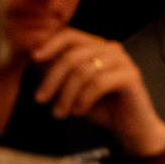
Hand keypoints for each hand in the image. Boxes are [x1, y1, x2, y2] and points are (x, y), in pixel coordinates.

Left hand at [32, 28, 164, 154]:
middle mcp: (111, 49)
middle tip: (41, 99)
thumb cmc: (101, 108)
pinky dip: (83, 100)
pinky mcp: (130, 76)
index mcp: (97, 47)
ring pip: (83, 71)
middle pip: (72, 55)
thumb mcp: (72, 88)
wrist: (130, 128)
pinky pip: (98, 84)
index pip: (70, 35)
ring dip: (66, 95)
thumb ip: (58, 71)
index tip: (34, 58)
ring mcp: (123, 61)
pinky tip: (79, 112)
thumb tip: (36, 56)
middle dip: (52, 79)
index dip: (50, 44)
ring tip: (59, 113)